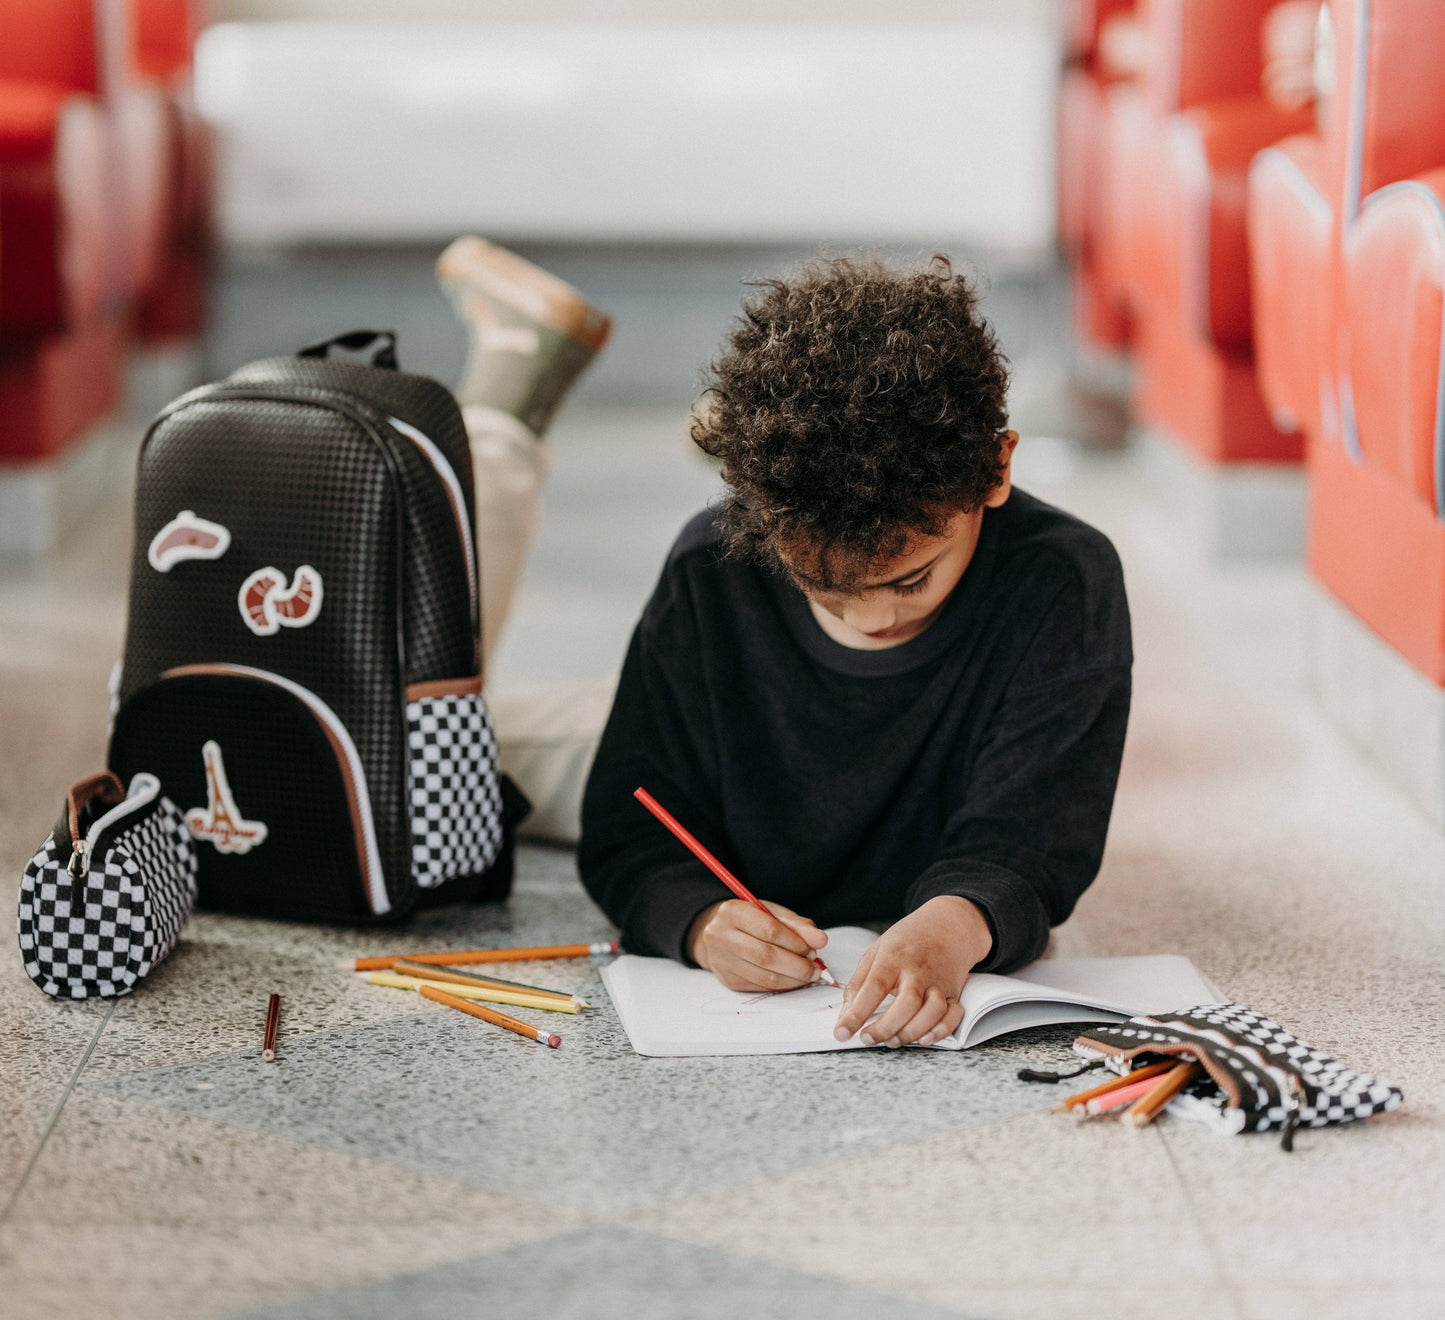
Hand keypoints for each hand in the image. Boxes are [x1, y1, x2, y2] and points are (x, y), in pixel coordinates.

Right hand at [687, 898, 828, 992]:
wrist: (717, 933)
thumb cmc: (749, 920)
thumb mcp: (771, 913)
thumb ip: (797, 925)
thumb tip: (820, 940)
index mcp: (733, 911)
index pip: (769, 930)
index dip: (796, 942)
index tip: (814, 949)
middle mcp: (721, 935)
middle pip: (765, 956)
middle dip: (797, 965)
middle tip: (815, 968)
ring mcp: (721, 960)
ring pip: (763, 976)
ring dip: (792, 979)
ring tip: (808, 974)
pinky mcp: (727, 979)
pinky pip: (759, 987)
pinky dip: (781, 985)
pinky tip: (793, 980)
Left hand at [833, 896, 992, 1047]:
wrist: (948, 925)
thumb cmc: (908, 940)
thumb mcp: (876, 951)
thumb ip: (859, 982)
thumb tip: (846, 1013)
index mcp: (893, 958)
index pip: (873, 987)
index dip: (856, 1013)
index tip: (841, 1032)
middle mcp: (918, 971)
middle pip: (906, 1003)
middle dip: (885, 1028)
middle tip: (867, 1038)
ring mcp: (938, 982)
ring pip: (932, 1012)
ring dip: (911, 1032)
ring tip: (892, 1041)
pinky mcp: (954, 993)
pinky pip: (954, 1015)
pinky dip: (941, 1031)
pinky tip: (924, 1039)